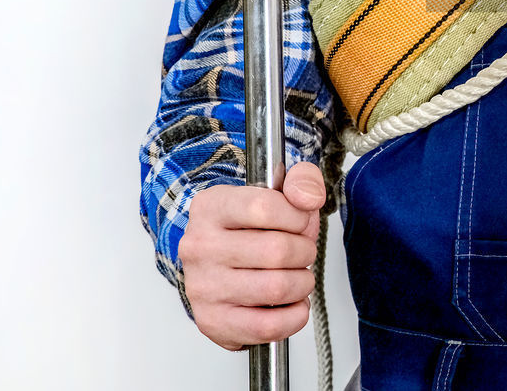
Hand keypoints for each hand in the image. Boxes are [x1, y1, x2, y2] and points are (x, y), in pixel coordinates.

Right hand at [181, 161, 324, 349]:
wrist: (223, 264)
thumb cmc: (254, 228)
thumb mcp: (278, 190)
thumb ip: (302, 181)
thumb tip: (307, 198)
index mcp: (212, 206)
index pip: (266, 207)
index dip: (297, 217)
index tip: (300, 222)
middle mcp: (199, 246)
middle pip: (277, 250)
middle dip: (305, 252)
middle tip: (301, 253)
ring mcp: (203, 286)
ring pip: (277, 288)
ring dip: (302, 283)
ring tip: (296, 277)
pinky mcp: (212, 321)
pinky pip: (267, 326)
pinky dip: (294, 316)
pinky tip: (292, 304)